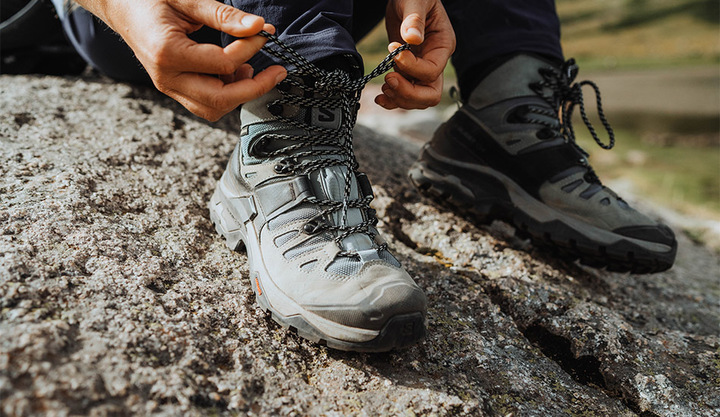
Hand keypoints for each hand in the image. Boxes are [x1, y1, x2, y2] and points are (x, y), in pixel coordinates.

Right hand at [76, 0, 286, 120]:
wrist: (119, 7)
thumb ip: (222, 15)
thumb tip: (257, 26)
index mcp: (167, 52)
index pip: (223, 63)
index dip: (250, 48)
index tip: (264, 33)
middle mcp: (167, 78)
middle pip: (220, 99)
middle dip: (255, 88)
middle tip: (278, 72)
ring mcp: (169, 87)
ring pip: (214, 108)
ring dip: (240, 94)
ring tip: (253, 69)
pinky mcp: (175, 89)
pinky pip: (206, 103)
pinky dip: (227, 93)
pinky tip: (235, 72)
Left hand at [376, 0, 455, 109]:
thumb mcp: (415, 0)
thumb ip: (414, 19)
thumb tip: (413, 38)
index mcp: (443, 45)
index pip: (431, 71)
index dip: (411, 68)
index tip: (393, 50)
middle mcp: (435, 61)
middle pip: (430, 94)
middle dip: (409, 93)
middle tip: (389, 79)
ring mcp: (422, 69)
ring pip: (417, 99)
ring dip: (399, 98)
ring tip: (383, 87)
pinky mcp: (408, 72)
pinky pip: (405, 94)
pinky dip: (393, 100)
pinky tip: (380, 97)